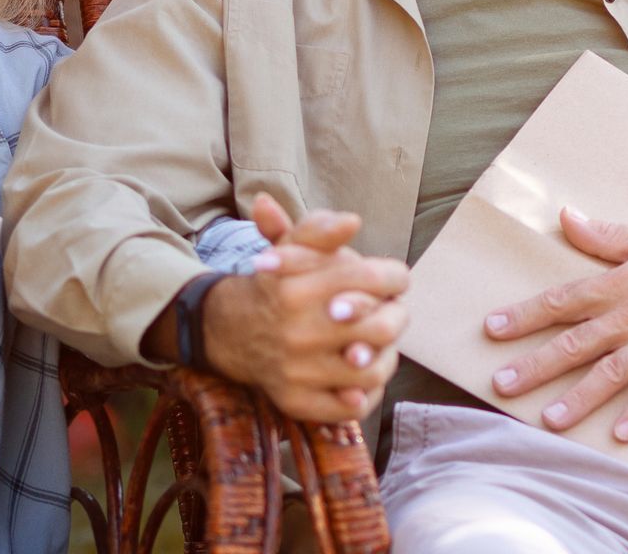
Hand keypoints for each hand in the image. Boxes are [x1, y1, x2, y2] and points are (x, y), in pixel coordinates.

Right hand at [203, 194, 410, 423]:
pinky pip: (351, 407)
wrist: (231, 330)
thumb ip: (320, 229)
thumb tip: (352, 221)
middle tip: (391, 313)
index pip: (374, 279)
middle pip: (382, 327)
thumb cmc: (278, 283)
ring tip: (377, 344)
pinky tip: (359, 375)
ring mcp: (296, 371)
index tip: (393, 280)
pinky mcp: (296, 401)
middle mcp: (296, 330)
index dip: (395, 278)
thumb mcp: (291, 246)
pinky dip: (363, 393)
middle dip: (396, 317)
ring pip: (373, 371)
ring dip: (385, 356)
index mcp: (298, 287)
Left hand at [483, 208, 627, 442]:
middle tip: (501, 384)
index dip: (524, 315)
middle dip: (536, 365)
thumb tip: (565, 216)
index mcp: (617, 285)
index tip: (491, 328)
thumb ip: (602, 236)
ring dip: (579, 399)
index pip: (561, 301)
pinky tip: (620, 435)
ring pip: (610, 375)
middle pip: (575, 344)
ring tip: (548, 420)